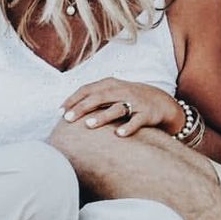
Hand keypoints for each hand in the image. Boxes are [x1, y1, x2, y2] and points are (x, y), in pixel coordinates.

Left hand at [60, 79, 180, 137]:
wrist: (161, 102)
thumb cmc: (129, 99)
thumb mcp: (111, 93)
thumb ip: (92, 98)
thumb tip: (66, 109)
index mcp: (110, 84)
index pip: (87, 89)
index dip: (73, 99)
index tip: (60, 111)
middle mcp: (121, 91)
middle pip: (98, 98)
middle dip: (82, 108)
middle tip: (68, 119)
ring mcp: (135, 102)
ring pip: (117, 108)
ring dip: (102, 117)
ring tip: (88, 125)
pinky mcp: (147, 114)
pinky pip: (137, 121)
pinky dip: (128, 127)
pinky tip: (119, 135)